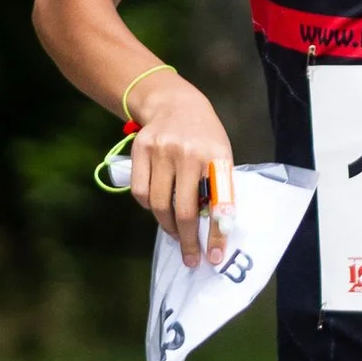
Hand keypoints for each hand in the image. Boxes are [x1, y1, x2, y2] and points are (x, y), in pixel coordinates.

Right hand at [129, 74, 234, 261]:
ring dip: (168, 227)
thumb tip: (216, 231)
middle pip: (185, 210)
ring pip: (159, 205)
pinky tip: (159, 208)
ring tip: (176, 233)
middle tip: (191, 257)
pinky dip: (149, 207)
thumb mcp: (221, 155)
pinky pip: (140, 192)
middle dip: (189, 241)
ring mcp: (161, 150)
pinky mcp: (140, 150)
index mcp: (216, 156)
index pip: (218, 204)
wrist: (174, 102)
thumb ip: (219, 187)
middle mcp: (188, 153)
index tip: (213, 258)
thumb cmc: (204, 136)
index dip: (216, 235)